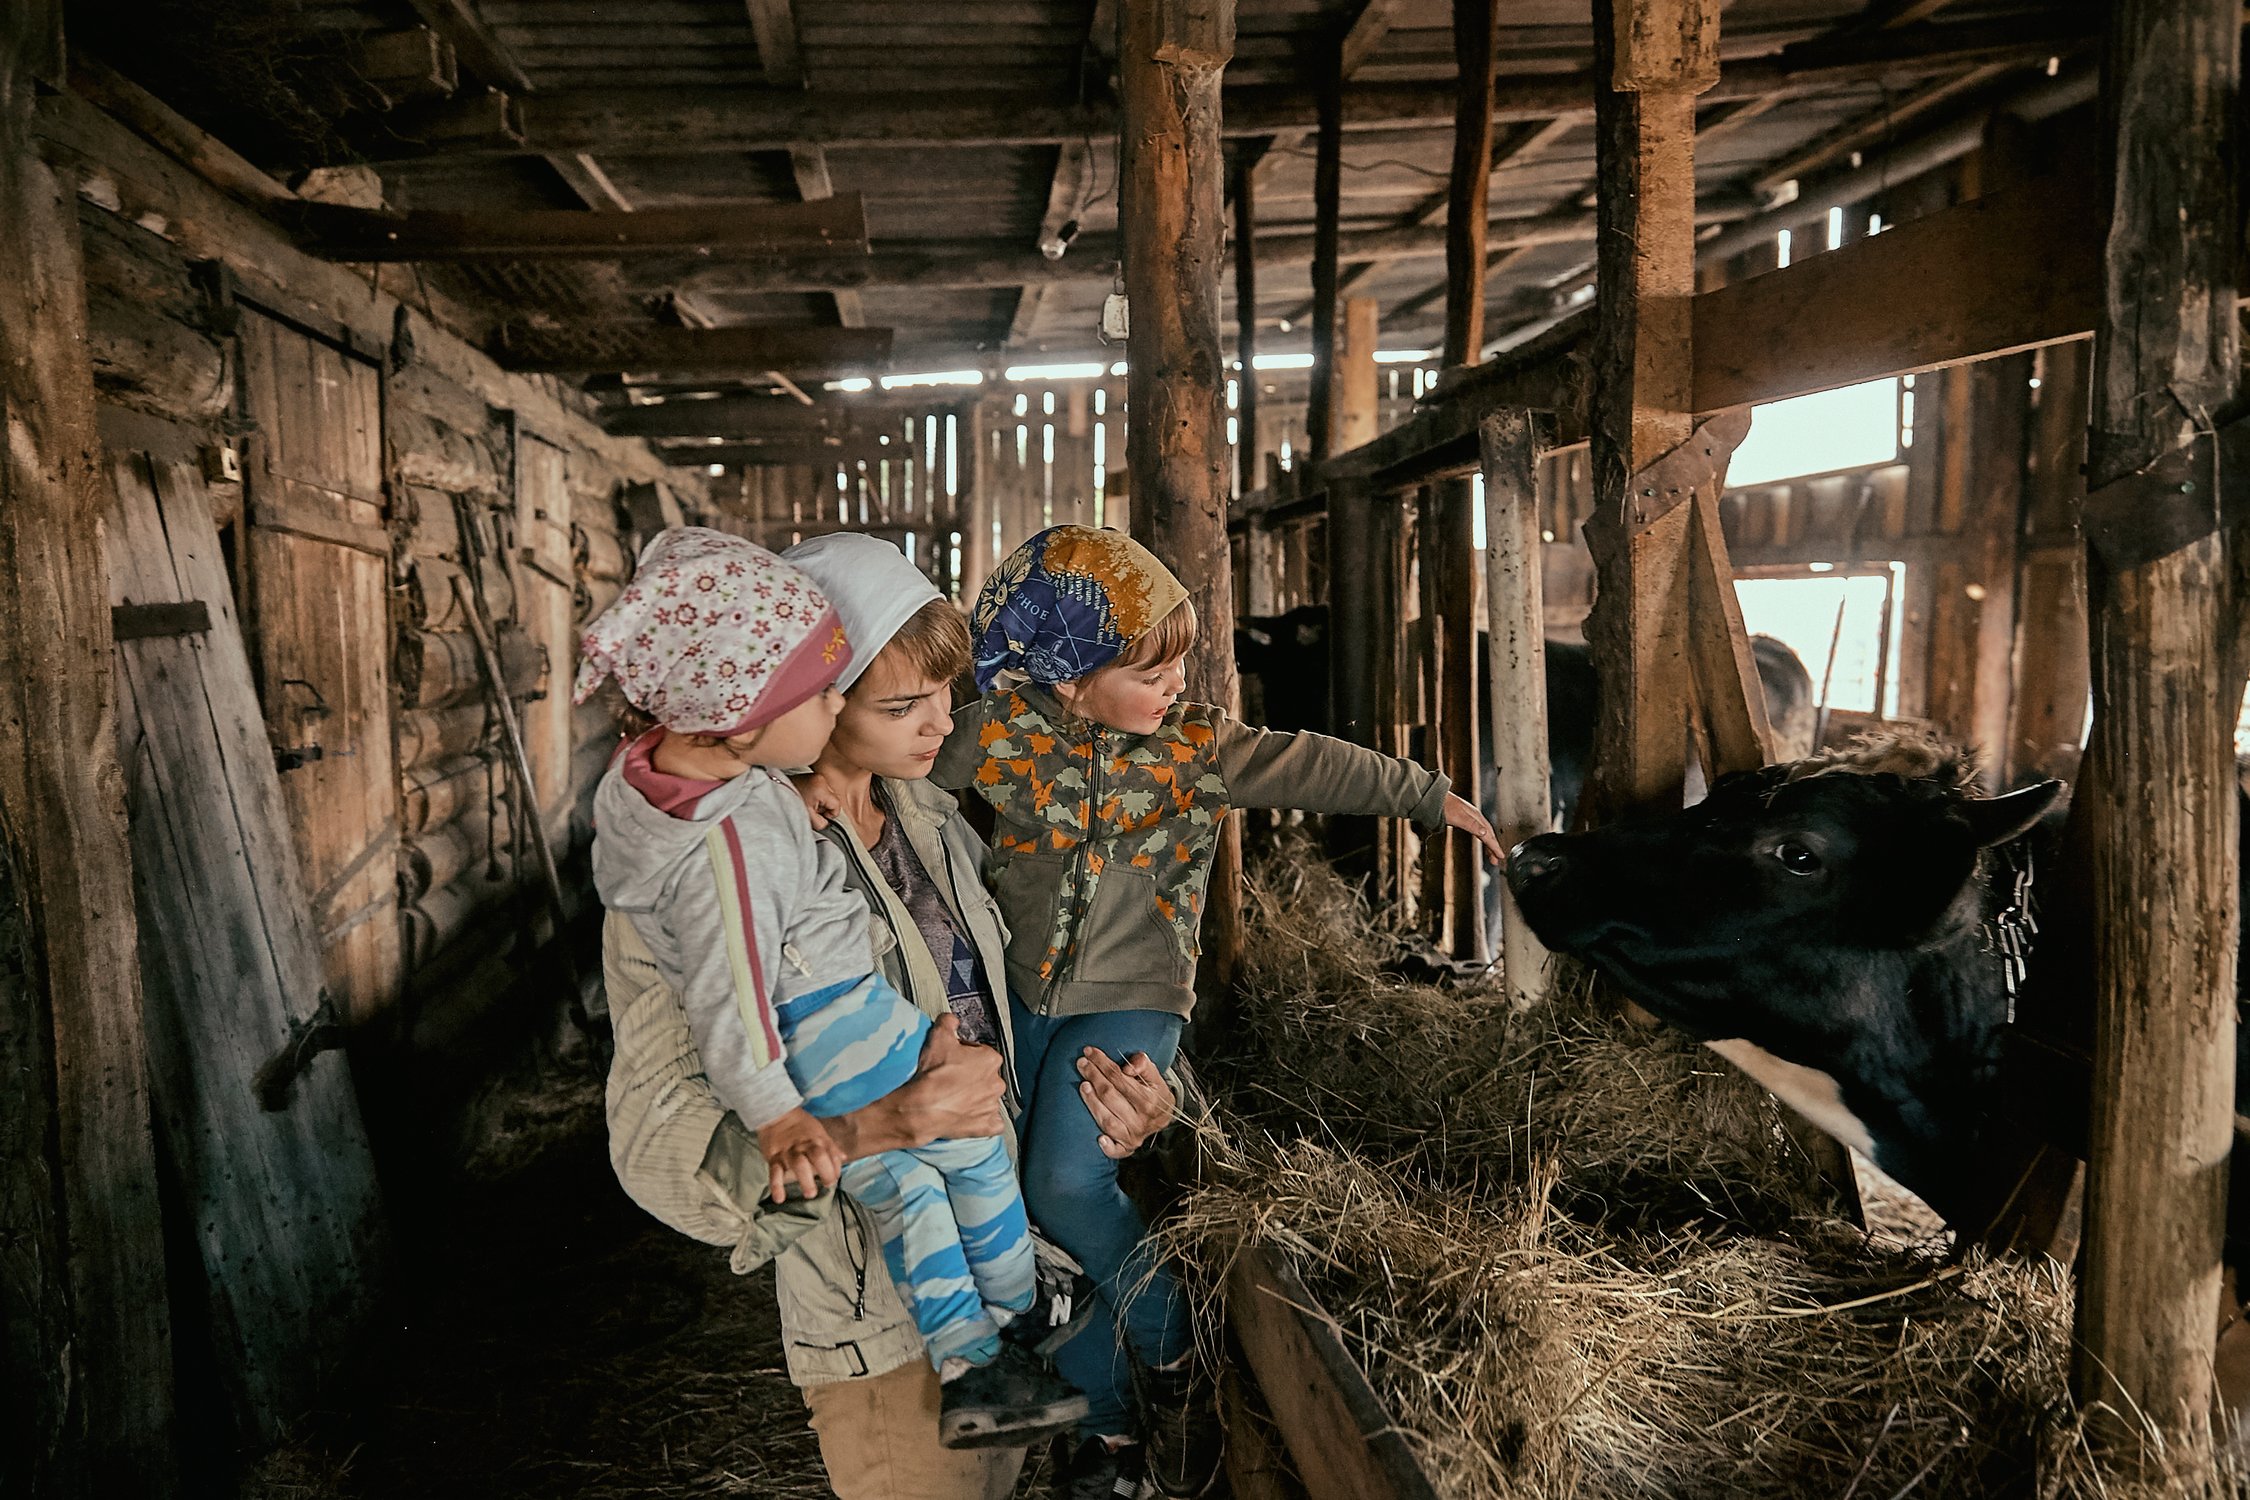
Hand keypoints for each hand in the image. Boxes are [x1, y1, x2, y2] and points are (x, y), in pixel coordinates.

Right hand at [757, 1105, 846, 1203]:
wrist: (775, 1114)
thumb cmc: (800, 1125)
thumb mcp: (818, 1131)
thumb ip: (831, 1146)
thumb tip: (844, 1158)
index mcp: (817, 1140)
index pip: (831, 1154)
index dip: (835, 1167)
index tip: (834, 1178)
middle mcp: (804, 1146)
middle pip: (818, 1157)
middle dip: (825, 1172)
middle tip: (828, 1185)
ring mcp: (789, 1152)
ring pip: (798, 1165)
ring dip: (805, 1180)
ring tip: (810, 1194)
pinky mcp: (773, 1157)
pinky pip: (774, 1172)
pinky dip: (776, 1186)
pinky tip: (779, 1198)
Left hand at [790, 770, 844, 830]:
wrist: (776, 792)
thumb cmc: (788, 803)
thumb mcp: (807, 817)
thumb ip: (821, 823)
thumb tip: (827, 822)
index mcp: (821, 788)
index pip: (837, 805)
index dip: (830, 814)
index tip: (819, 815)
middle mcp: (821, 779)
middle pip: (832, 799)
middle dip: (823, 807)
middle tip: (810, 809)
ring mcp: (816, 776)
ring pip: (827, 795)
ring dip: (820, 802)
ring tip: (807, 802)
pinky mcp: (812, 776)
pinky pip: (821, 789)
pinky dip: (816, 796)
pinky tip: (806, 797)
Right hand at [890, 1015, 1007, 1145]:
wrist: (922, 1107)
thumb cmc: (932, 1075)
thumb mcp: (938, 1037)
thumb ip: (948, 1022)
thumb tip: (951, 1020)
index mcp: (990, 1059)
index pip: (981, 1053)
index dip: (965, 1055)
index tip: (954, 1060)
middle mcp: (997, 1082)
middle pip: (985, 1076)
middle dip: (972, 1077)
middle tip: (952, 1079)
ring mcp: (992, 1105)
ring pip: (987, 1098)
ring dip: (975, 1098)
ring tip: (954, 1098)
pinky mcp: (987, 1125)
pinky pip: (991, 1122)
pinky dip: (982, 1120)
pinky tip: (967, 1116)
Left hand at [1077, 1048, 1175, 1158]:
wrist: (1166, 1116)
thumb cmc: (1155, 1093)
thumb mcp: (1155, 1076)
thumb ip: (1144, 1065)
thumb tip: (1128, 1067)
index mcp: (1149, 1101)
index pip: (1120, 1079)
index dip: (1103, 1064)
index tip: (1090, 1052)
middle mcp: (1141, 1120)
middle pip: (1110, 1096)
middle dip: (1094, 1077)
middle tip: (1082, 1063)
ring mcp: (1134, 1135)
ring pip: (1108, 1120)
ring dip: (1092, 1103)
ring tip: (1083, 1085)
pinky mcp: (1127, 1147)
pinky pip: (1116, 1150)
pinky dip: (1107, 1146)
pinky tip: (1098, 1138)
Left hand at [1442, 792, 1507, 863]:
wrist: (1434, 797)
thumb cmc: (1444, 806)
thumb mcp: (1458, 817)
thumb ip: (1471, 825)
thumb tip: (1485, 832)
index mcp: (1476, 816)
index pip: (1488, 834)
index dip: (1494, 846)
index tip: (1500, 856)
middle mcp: (1475, 816)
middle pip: (1488, 834)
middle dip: (1493, 847)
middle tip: (1496, 860)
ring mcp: (1470, 817)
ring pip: (1484, 832)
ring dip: (1488, 844)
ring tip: (1491, 855)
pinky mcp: (1464, 818)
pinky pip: (1478, 830)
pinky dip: (1482, 838)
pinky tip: (1481, 840)